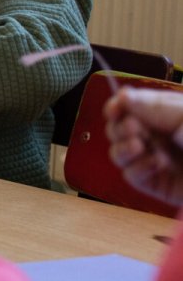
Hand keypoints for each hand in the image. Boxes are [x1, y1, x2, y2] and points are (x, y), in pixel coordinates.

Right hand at [105, 86, 182, 206]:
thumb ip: (151, 105)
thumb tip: (122, 95)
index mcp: (165, 115)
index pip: (129, 107)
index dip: (117, 106)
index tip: (116, 107)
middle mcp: (158, 136)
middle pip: (117, 129)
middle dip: (119, 127)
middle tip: (135, 129)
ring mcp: (155, 160)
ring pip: (119, 153)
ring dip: (124, 147)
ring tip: (141, 147)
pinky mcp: (157, 184)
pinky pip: (131, 175)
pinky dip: (138, 168)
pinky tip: (158, 164)